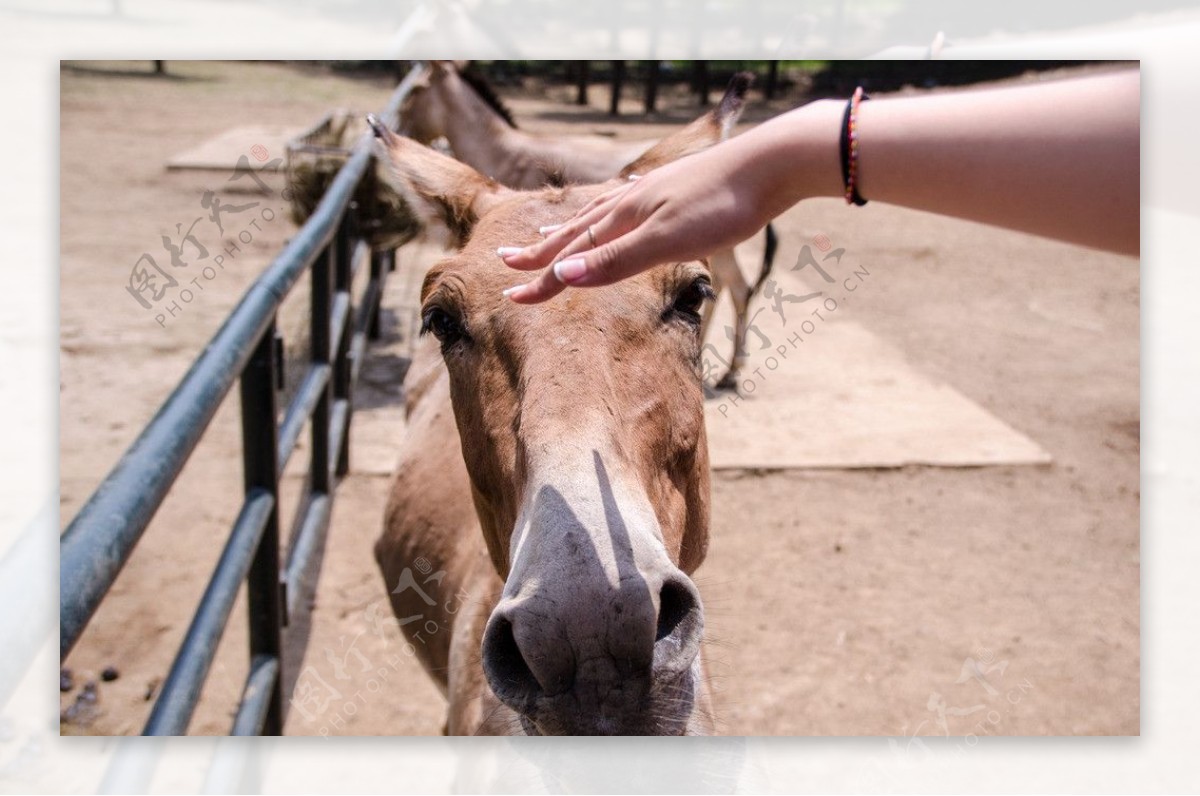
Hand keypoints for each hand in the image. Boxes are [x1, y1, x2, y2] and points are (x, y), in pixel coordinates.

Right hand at [497, 141, 777, 303]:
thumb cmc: (724, 205)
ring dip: (571, 231)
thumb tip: (563, 275)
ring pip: (601, 215)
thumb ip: (616, 261)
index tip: (511, 295)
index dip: (542, 278)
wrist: (773, 163)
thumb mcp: (667, 241)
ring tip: (551, 235)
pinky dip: (610, 215)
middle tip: (507, 260)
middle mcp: (632, 201)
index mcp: (625, 216)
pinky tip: (622, 209)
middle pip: (577, 230)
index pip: (572, 254)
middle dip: (542, 250)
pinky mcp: (679, 192)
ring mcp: (655, 194)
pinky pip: (629, 205)